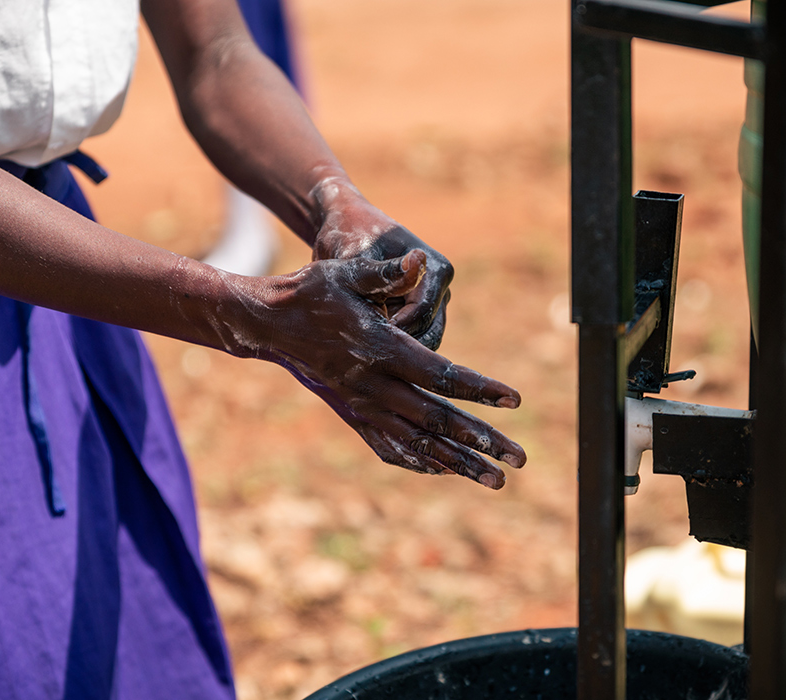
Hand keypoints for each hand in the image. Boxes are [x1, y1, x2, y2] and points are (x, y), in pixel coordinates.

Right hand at [236, 250, 524, 487]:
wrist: (267, 322)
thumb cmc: (311, 290)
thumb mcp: (347, 273)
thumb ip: (386, 274)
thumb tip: (420, 262)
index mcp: (379, 348)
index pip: (440, 374)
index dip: (480, 387)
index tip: (514, 400)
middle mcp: (372, 384)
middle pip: (436, 419)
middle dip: (480, 440)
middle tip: (518, 458)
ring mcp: (361, 404)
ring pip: (417, 441)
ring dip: (458, 462)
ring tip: (495, 480)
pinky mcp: (351, 412)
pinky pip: (389, 445)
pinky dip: (419, 460)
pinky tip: (445, 471)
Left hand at [311, 180, 452, 350]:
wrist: (348, 225)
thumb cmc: (351, 235)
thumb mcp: (358, 255)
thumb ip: (376, 279)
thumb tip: (394, 299)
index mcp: (436, 270)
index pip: (420, 315)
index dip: (390, 332)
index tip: (358, 338)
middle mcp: (441, 287)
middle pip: (427, 333)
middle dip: (394, 345)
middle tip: (356, 349)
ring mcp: (434, 300)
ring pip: (421, 340)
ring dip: (392, 345)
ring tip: (357, 344)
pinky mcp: (420, 310)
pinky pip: (411, 338)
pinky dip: (389, 342)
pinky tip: (360, 340)